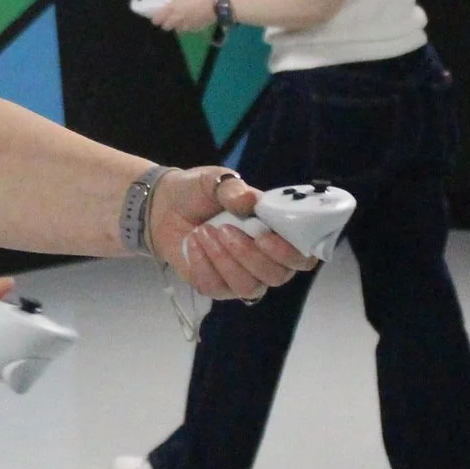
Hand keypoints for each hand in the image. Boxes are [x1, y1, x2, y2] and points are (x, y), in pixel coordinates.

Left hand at [145, 167, 312, 298]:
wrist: (166, 207)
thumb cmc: (202, 192)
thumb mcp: (215, 180)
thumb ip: (233, 189)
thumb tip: (250, 201)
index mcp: (278, 233)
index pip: (302, 256)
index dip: (290, 253)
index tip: (263, 236)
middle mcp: (267, 260)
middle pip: (277, 276)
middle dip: (249, 255)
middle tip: (225, 229)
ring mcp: (243, 277)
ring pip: (249, 287)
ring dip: (225, 260)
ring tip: (203, 232)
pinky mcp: (217, 287)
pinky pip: (217, 288)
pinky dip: (203, 265)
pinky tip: (193, 244)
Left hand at [152, 0, 220, 33]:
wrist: (217, 5)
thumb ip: (176, 2)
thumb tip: (170, 5)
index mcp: (173, 8)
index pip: (158, 18)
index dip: (156, 18)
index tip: (156, 16)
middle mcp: (176, 19)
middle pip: (165, 26)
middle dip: (166, 23)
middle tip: (169, 18)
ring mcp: (185, 26)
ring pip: (176, 29)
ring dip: (176, 25)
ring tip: (181, 19)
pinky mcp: (194, 30)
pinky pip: (186, 29)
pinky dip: (186, 26)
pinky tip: (191, 20)